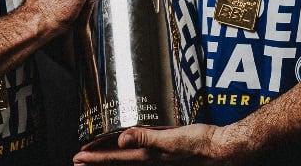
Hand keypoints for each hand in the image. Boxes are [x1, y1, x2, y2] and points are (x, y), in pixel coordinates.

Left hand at [73, 124, 250, 164]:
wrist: (222, 149)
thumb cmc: (199, 144)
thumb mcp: (171, 139)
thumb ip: (146, 137)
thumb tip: (120, 139)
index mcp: (148, 157)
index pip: (115, 159)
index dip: (95, 158)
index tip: (78, 157)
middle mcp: (151, 161)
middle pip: (117, 163)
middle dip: (97, 161)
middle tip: (79, 160)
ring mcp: (159, 159)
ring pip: (127, 161)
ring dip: (110, 159)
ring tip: (95, 156)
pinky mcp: (167, 154)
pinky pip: (141, 156)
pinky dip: (128, 154)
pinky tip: (127, 147)